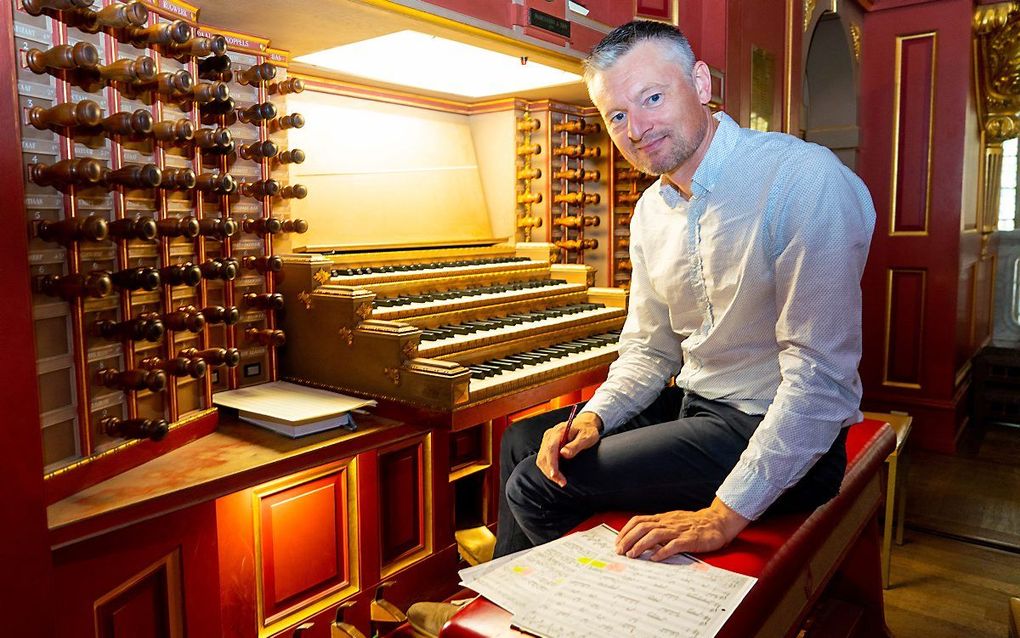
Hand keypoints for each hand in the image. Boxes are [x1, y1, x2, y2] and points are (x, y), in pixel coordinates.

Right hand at [535, 411, 602, 487]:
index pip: (551, 448)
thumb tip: (564, 453)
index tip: (555, 474)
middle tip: (562, 482)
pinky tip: (556, 474)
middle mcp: (550, 435)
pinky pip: (543, 458)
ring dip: (548, 472)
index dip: (551, 463)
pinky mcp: (547, 445)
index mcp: (559, 431)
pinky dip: (548, 468)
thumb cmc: (587, 430)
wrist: (584, 424)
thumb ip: (576, 445)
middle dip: (550, 471)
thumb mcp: (587, 437)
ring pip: (541, 459)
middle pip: (544, 455)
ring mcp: (547, 440)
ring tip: (560, 481)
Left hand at [615, 498, 748, 559]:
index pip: (639, 521)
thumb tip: (641, 538)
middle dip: (628, 539)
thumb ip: (659, 528)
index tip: (617, 542)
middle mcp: (668, 523)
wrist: (717, 522)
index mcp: (663, 518)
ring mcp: (679, 530)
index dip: (626, 531)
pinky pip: (674, 545)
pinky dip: (662, 551)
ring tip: (632, 555)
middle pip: (643, 527)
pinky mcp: (690, 539)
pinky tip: (654, 559)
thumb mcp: (673, 522)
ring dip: (641, 545)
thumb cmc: (694, 524)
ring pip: (655, 534)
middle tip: (620, 551)